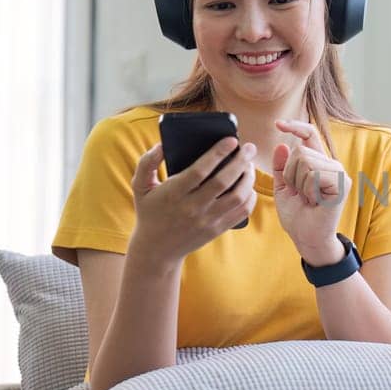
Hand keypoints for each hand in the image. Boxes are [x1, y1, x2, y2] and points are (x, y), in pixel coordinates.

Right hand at [129, 136, 257, 264]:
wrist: (156, 249)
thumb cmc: (150, 212)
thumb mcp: (140, 186)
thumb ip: (147, 163)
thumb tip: (162, 145)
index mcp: (173, 194)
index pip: (200, 171)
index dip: (218, 153)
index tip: (232, 140)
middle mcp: (192, 208)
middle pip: (223, 182)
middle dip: (241, 161)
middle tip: (250, 148)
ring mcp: (207, 220)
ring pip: (237, 197)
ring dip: (248, 178)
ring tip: (249, 165)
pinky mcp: (217, 229)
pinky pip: (241, 212)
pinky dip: (250, 197)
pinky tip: (249, 185)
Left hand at [270, 118, 348, 260]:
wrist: (307, 239)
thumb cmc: (297, 216)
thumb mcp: (283, 188)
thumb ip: (281, 167)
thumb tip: (282, 144)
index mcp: (318, 163)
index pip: (309, 134)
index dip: (295, 126)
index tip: (278, 124)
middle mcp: (331, 164)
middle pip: (299, 152)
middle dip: (290, 175)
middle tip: (300, 194)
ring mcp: (339, 173)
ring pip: (305, 161)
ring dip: (298, 183)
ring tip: (307, 198)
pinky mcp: (342, 183)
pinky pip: (313, 174)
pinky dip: (308, 189)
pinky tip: (315, 201)